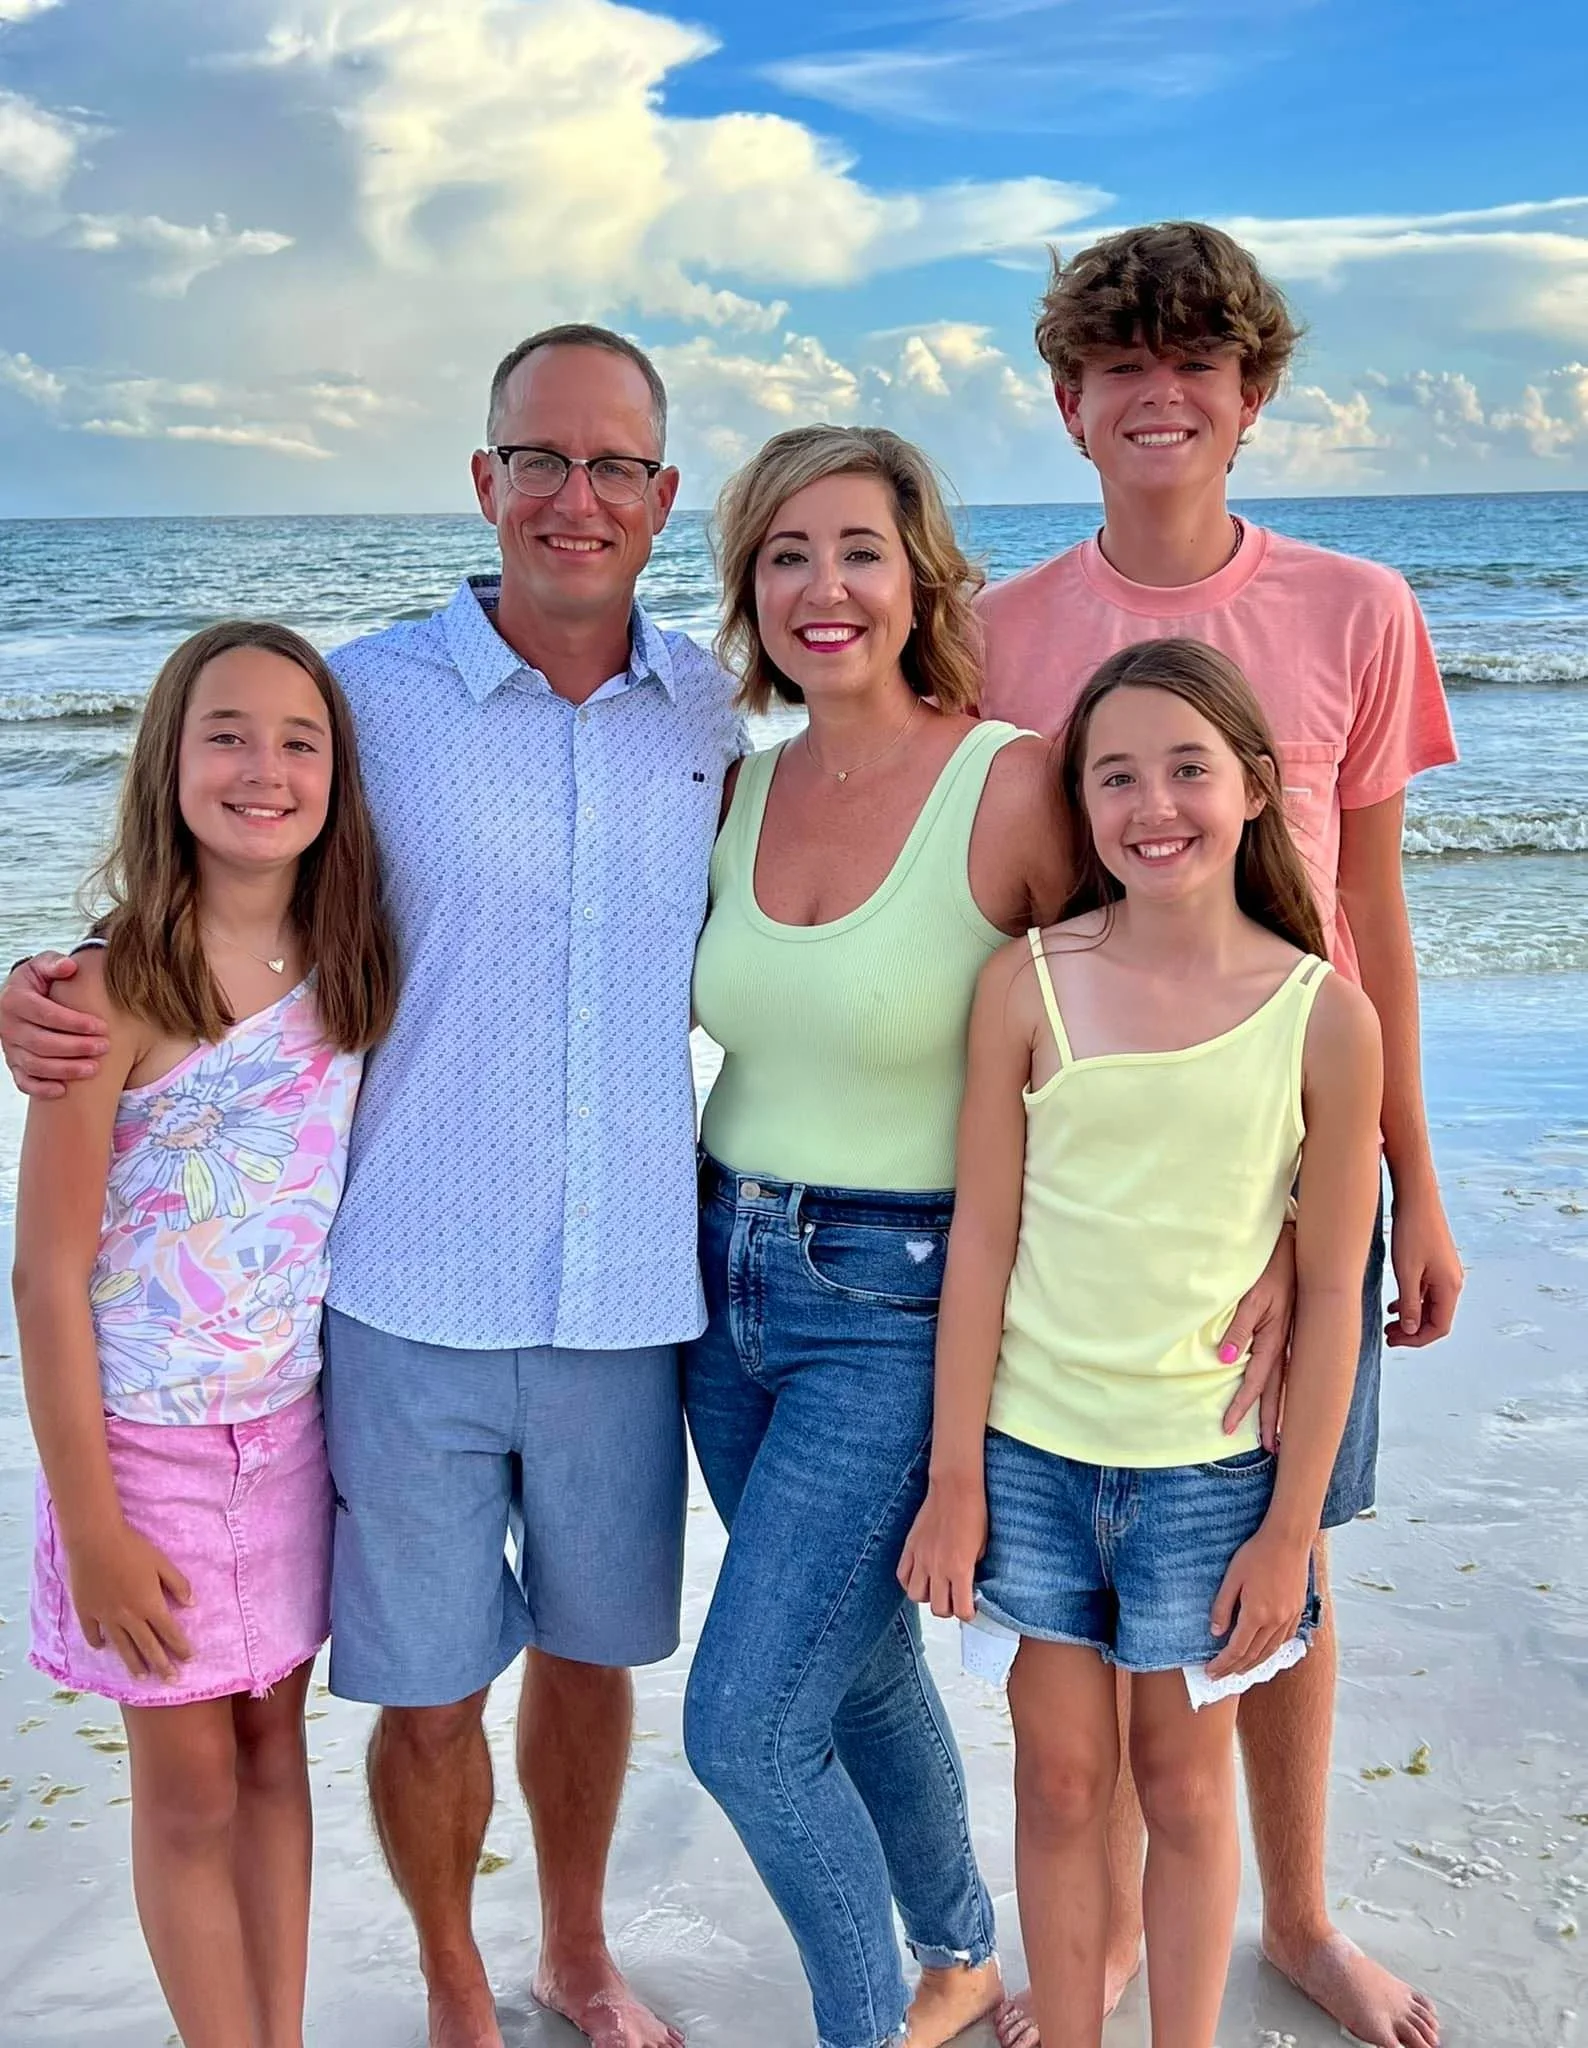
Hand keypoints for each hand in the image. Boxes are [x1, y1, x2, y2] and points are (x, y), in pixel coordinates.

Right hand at [2, 952, 109, 1099]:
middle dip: (76, 1047)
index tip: (101, 1026)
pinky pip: (24, 1082)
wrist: (18, 998)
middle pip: (42, 1043)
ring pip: (35, 1065)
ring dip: (65, 1069)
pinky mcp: (14, 1064)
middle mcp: (9, 1026)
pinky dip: (42, 1089)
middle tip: (104, 1047)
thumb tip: (69, 966)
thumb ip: (54, 963)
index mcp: (15, 1000)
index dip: (75, 1022)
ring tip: (94, 1068)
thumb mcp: (42, 965)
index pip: (46, 1014)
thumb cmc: (36, 982)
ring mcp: (10, 1048)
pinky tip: (64, 1090)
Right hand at [67, 1522, 193, 1680]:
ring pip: (122, 1646)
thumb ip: (178, 1584)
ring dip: (133, 1663)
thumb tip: (192, 1604)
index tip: (190, 1659)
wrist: (94, 1541)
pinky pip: (94, 1633)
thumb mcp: (162, 1562)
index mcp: (150, 1604)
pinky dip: (99, 1642)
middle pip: (148, 1646)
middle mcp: (129, 1617)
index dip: (181, 1647)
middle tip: (171, 1681)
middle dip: (162, 1665)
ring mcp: (106, 1617)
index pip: (169, 1632)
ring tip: (142, 1676)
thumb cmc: (132, 1548)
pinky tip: (103, 1648)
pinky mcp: (86, 1611)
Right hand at [898, 1477, 986, 1622]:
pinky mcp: (910, 1547)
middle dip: (948, 1609)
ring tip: (936, 1588)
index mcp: (959, 1568)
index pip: (960, 1609)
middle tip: (954, 1600)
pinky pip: (902, 1575)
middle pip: (937, 1608)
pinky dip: (910, 1581)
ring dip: (927, 1597)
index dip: (967, 1613)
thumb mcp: (983, 1545)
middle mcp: (938, 1568)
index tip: (969, 1608)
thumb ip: (973, 1567)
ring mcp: (921, 1558)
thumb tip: (968, 1580)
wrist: (955, 1488)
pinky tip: (920, 1576)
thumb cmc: (973, 1512)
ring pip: (915, 1596)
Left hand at [1206, 1525, 1309, 1679]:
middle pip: (1253, 1655)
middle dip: (1234, 1668)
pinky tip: (1262, 1653)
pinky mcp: (1297, 1612)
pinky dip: (1270, 1652)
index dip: (1222, 1663)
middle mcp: (1275, 1621)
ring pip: (1270, 1651)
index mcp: (1257, 1614)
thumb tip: (1216, 1632)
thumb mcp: (1232, 1578)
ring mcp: (1289, 1618)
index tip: (1211, 1672)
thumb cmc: (1257, 1554)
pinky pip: (1282, 1640)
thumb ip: (1223, 1607)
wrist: (1288, 1540)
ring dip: (1253, 1664)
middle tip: (1220, 1676)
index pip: (1236, 1649)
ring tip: (1238, 1670)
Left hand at [1219, 1222, 1294, 1450]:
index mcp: (1272, 1340)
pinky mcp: (1291, 1330)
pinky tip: (1284, 1394)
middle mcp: (1284, 1344)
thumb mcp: (1250, 1298)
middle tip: (1270, 1449)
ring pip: (1284, 1381)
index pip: (1254, 1383)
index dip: (1241, 1406)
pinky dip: (1284, 1386)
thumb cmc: (1269, 1270)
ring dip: (1281, 1407)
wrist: (1297, 1249)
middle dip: (1271, 1419)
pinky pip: (1287, 1366)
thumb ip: (1238, 1330)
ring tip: (1280, 1434)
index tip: (1228, 1428)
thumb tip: (1224, 1362)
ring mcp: (1290, 1338)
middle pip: (1276, 1390)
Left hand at [1387, 1186, 1462, 1346]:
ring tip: (1388, 1324)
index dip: (1417, 1340)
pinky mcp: (1435, 1262)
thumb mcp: (1406, 1272)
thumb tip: (1411, 1330)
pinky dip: (1412, 1300)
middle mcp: (1452, 1282)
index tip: (1394, 1341)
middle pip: (1435, 1318)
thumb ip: (1410, 1303)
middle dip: (1412, 1331)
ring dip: (1411, 1317)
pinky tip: (1395, 1304)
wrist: (1416, 1196)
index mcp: (1449, 1287)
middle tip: (1388, 1336)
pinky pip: (1426, 1290)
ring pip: (1430, 1304)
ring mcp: (1445, 1271)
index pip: (1439, 1327)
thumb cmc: (1411, 1231)